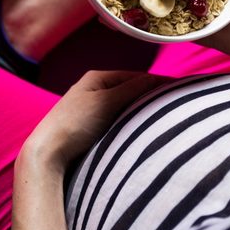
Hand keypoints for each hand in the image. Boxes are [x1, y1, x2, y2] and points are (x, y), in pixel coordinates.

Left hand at [21, 70, 166, 171]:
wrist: (47, 152)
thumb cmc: (74, 123)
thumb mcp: (106, 102)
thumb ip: (132, 89)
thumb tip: (158, 79)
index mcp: (97, 78)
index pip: (136, 77)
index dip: (158, 83)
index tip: (181, 90)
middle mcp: (95, 90)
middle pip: (132, 91)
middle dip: (152, 97)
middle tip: (178, 104)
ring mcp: (94, 110)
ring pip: (127, 108)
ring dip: (143, 112)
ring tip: (166, 117)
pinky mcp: (93, 129)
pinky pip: (120, 122)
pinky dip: (133, 123)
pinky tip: (143, 131)